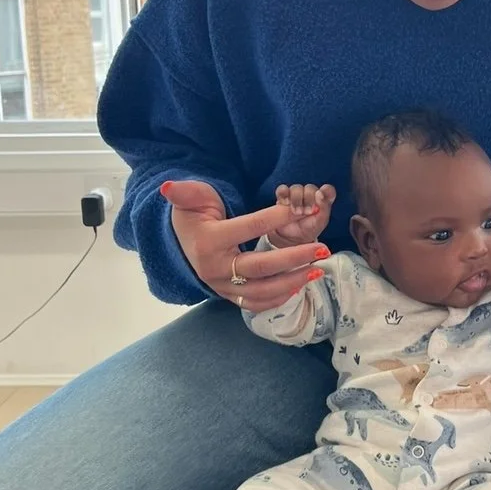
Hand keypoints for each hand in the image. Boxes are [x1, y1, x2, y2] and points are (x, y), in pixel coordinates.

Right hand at [161, 180, 328, 310]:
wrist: (182, 243)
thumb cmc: (194, 215)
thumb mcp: (191, 199)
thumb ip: (185, 192)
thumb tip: (168, 186)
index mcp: (208, 241)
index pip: (248, 228)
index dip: (276, 218)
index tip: (301, 210)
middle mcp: (215, 269)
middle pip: (260, 267)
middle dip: (294, 258)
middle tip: (322, 248)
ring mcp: (223, 286)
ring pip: (262, 291)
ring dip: (293, 282)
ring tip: (318, 269)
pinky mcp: (230, 295)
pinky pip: (256, 303)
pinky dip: (279, 298)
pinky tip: (300, 284)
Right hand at [269, 183, 336, 246]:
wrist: (292, 238)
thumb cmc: (309, 228)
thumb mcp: (320, 222)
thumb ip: (324, 207)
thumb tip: (320, 194)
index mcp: (322, 199)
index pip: (327, 190)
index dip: (325, 191)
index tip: (320, 196)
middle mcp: (310, 194)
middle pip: (310, 188)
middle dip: (309, 200)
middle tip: (306, 212)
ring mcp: (296, 194)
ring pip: (296, 188)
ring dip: (296, 200)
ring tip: (296, 212)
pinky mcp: (283, 197)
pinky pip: (282, 189)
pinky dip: (284, 194)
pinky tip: (286, 203)